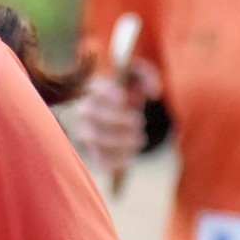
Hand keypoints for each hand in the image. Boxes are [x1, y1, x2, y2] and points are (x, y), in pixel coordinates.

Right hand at [64, 58, 162, 177]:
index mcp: (95, 88)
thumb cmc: (129, 90)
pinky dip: (113, 162)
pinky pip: (97, 158)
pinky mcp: (92, 150)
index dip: (107, 93)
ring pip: (94, 138)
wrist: (123, 112)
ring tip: (139, 140)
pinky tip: (129, 160)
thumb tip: (154, 94)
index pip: (95, 88)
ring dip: (119, 141)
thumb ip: (148, 77)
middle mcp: (86, 109)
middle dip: (118, 119)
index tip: (123, 99)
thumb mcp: (138, 77)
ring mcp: (86, 130)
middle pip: (93, 113)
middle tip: (140, 122)